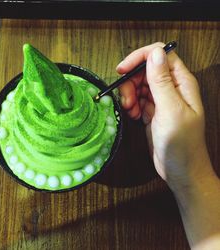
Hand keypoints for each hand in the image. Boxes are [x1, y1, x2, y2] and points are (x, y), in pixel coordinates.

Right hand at [117, 42, 211, 189]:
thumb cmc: (181, 144)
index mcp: (181, 82)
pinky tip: (133, 115)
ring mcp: (161, 100)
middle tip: (126, 99)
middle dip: (131, 81)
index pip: (160, 55)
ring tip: (130, 110)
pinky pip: (138, 99)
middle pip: (146, 70)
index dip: (140, 58)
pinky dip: (132, 105)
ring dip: (130, 94)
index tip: (122, 70)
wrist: (180, 170)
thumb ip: (162, 82)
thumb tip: (155, 54)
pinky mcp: (152, 111)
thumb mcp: (171, 110)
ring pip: (139, 84)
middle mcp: (171, 88)